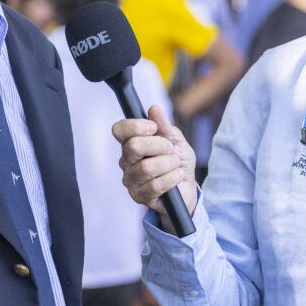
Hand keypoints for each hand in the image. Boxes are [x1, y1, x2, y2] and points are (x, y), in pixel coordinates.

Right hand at [112, 105, 197, 222]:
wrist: (187, 187)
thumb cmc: (178, 162)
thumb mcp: (176, 140)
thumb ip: (165, 126)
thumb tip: (154, 109)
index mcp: (132, 143)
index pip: (119, 130)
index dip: (135, 126)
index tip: (153, 128)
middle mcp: (127, 161)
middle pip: (133, 147)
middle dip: (159, 146)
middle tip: (171, 150)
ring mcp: (130, 180)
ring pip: (146, 168)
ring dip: (168, 164)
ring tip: (175, 165)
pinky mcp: (139, 196)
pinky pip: (154, 185)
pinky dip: (171, 178)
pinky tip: (176, 176)